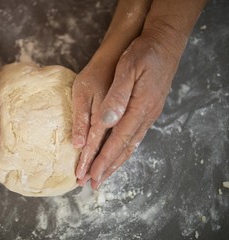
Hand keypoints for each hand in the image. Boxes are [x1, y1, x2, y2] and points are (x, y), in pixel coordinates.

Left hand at [73, 34, 179, 188]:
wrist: (165, 42)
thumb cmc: (144, 52)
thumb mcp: (128, 68)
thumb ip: (118, 95)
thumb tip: (107, 121)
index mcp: (138, 108)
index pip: (116, 141)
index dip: (103, 160)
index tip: (91, 175)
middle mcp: (145, 116)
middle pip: (124, 149)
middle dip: (108, 168)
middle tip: (94, 184)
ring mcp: (149, 114)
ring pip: (131, 145)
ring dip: (117, 162)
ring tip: (105, 176)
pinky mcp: (149, 110)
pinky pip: (136, 136)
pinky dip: (126, 150)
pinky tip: (121, 154)